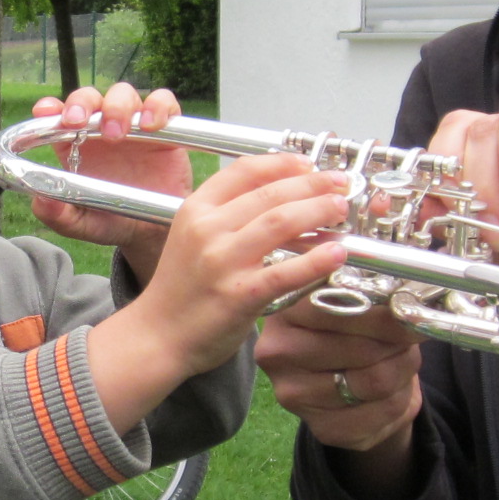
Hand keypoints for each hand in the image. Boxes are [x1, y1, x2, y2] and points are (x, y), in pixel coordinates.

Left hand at [25, 84, 193, 264]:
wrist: (154, 231)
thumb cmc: (112, 221)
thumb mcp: (81, 223)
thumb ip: (58, 215)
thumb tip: (40, 200)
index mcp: (74, 145)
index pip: (57, 114)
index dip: (49, 107)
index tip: (46, 111)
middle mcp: (100, 128)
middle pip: (88, 97)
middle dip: (81, 103)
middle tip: (78, 122)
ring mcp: (132, 125)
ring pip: (123, 94)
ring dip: (117, 107)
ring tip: (117, 134)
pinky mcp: (164, 128)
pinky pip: (163, 102)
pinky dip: (157, 107)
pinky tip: (152, 126)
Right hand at [86, 153, 350, 431]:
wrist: (157, 336)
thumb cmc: (181, 289)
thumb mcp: (192, 237)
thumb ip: (227, 215)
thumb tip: (282, 197)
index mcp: (196, 209)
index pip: (245, 170)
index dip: (284, 163)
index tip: (309, 165)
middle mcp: (207, 229)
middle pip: (270, 193)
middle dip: (313, 184)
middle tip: (339, 185)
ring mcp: (223, 261)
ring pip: (281, 222)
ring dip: (319, 211)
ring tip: (341, 210)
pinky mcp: (240, 294)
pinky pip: (286, 271)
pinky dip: (317, 259)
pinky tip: (338, 253)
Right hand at [255, 292, 422, 456]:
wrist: (352, 378)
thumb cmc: (354, 326)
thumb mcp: (359, 300)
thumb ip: (374, 296)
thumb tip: (408, 308)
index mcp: (282, 309)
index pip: (339, 307)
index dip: (385, 312)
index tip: (410, 312)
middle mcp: (277, 352)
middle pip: (364, 349)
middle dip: (400, 342)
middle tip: (412, 335)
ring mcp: (294, 394)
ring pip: (377, 381)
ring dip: (403, 369)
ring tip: (402, 359)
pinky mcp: (321, 428)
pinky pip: (383, 411)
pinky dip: (401, 398)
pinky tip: (393, 389)